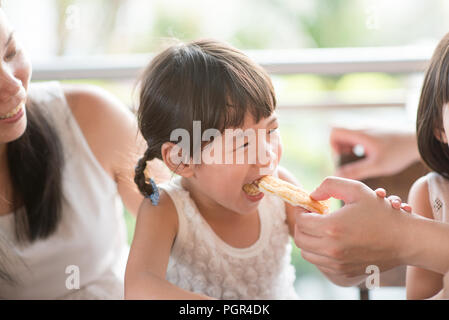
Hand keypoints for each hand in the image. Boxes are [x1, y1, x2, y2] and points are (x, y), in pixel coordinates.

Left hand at [294, 176, 412, 276]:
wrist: (405, 240)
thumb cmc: (382, 212)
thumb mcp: (357, 189)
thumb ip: (329, 185)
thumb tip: (312, 195)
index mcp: (331, 227)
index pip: (300, 221)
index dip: (302, 210)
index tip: (309, 206)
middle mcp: (331, 249)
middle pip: (300, 238)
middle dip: (303, 225)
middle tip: (313, 216)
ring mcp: (337, 263)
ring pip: (307, 253)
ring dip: (309, 239)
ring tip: (322, 228)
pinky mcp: (343, 272)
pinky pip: (319, 263)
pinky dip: (319, 252)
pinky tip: (331, 240)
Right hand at [331, 127, 418, 179]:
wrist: (418, 140)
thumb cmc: (399, 152)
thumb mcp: (377, 165)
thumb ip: (356, 170)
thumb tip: (337, 175)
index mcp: (359, 134)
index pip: (334, 133)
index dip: (333, 146)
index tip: (342, 157)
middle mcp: (361, 128)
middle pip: (338, 133)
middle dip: (339, 148)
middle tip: (349, 160)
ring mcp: (368, 129)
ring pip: (348, 135)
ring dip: (348, 147)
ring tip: (359, 158)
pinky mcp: (374, 131)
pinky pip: (357, 136)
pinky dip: (357, 146)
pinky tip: (368, 155)